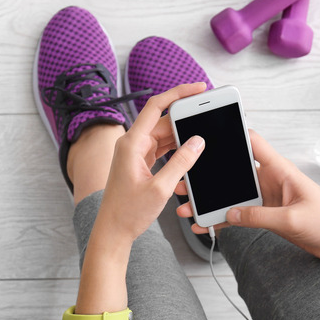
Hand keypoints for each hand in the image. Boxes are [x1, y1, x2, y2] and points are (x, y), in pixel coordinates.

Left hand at [96, 82, 206, 243]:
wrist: (112, 232)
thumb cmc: (128, 213)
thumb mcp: (160, 188)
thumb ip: (181, 163)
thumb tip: (198, 141)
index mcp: (132, 143)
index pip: (156, 106)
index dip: (177, 93)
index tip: (197, 88)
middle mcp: (131, 144)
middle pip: (162, 120)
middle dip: (185, 117)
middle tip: (207, 114)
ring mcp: (134, 153)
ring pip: (163, 135)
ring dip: (181, 134)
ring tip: (203, 133)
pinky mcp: (139, 162)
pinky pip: (160, 147)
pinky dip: (175, 147)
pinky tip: (190, 149)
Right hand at [176, 129, 319, 270]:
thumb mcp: (292, 219)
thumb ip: (258, 216)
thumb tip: (230, 214)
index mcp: (279, 169)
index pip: (252, 143)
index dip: (232, 133)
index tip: (208, 133)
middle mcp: (270, 180)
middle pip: (233, 171)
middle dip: (209, 176)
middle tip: (186, 180)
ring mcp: (266, 198)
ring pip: (231, 195)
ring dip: (210, 201)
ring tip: (188, 207)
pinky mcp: (266, 215)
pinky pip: (238, 215)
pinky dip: (221, 220)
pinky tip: (206, 225)